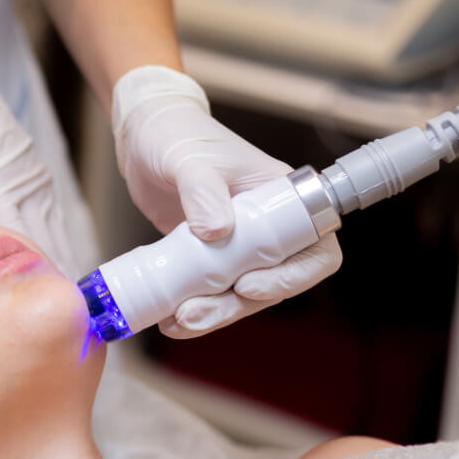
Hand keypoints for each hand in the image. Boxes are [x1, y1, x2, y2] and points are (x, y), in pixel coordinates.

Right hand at [0, 16, 79, 276]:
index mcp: (31, 177)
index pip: (51, 229)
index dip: (58, 260)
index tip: (64, 288)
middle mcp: (32, 181)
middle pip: (54, 237)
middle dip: (61, 271)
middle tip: (72, 305)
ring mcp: (16, 181)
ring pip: (40, 236)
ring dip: (49, 268)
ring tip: (58, 301)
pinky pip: (12, 225)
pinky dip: (23, 252)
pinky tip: (28, 276)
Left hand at [112, 66, 341, 336]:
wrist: (144, 137)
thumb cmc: (177, 135)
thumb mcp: (190, 160)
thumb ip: (203, 191)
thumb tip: (217, 232)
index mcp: (281, 199)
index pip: (314, 249)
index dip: (291, 277)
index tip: (246, 285)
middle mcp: (267, 226)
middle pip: (273, 283)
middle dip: (237, 306)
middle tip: (194, 313)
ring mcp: (238, 245)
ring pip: (240, 295)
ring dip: (213, 314)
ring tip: (177, 323)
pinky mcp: (208, 257)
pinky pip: (211, 292)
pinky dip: (193, 309)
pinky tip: (169, 321)